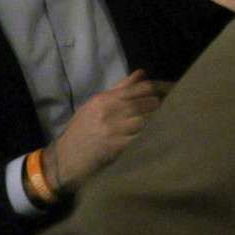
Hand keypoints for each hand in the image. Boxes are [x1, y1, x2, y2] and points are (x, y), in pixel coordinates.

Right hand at [42, 70, 169, 195]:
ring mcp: (113, 129)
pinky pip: (142, 139)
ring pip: (148, 121)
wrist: (63, 160)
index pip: (141, 88)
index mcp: (104, 99)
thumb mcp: (95, 106)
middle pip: (148, 103)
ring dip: (158, 123)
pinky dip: (150, 138)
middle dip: (160, 108)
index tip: (169, 94)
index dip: (158, 90)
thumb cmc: (82, 131)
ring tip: (165, 124)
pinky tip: (156, 139)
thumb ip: (120, 89)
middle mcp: (109, 111)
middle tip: (170, 111)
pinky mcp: (117, 147)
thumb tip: (142, 73)